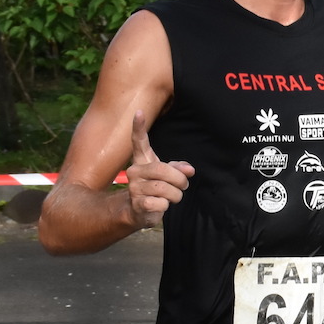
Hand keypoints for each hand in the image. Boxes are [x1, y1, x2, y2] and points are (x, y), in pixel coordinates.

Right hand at [125, 109, 193, 228]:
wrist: (139, 211)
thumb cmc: (156, 189)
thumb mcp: (169, 176)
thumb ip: (179, 169)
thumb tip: (189, 170)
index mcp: (142, 160)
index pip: (139, 142)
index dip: (138, 128)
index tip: (139, 112)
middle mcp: (135, 171)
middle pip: (162, 170)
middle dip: (179, 179)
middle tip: (184, 185)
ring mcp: (134, 187)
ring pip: (164, 188)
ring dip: (175, 195)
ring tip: (172, 197)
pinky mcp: (137, 203)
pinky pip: (160, 203)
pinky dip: (166, 205)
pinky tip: (160, 205)